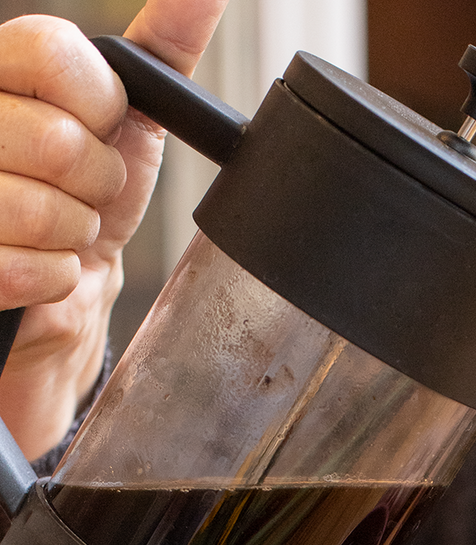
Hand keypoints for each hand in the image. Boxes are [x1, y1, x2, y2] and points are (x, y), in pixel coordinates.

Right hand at [0, 0, 226, 457]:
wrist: (69, 288)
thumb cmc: (94, 199)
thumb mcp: (133, 119)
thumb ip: (161, 54)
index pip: (46, 50)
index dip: (98, 103)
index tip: (103, 128)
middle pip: (56, 139)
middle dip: (98, 181)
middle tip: (86, 194)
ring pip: (48, 211)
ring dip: (78, 235)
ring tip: (64, 232)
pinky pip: (39, 271)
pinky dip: (60, 279)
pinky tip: (45, 271)